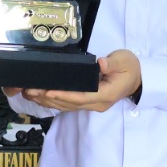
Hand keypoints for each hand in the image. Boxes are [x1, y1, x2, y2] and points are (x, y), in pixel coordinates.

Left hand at [21, 50, 141, 112]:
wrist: (137, 79)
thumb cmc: (131, 68)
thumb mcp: (124, 60)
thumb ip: (112, 63)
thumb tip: (101, 63)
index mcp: (105, 94)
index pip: (82, 97)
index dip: (64, 95)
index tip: (48, 91)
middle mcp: (97, 103)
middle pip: (69, 103)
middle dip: (48, 98)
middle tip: (30, 90)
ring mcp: (91, 105)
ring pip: (66, 106)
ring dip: (47, 101)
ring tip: (29, 93)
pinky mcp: (87, 102)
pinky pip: (68, 104)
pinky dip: (53, 100)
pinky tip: (40, 96)